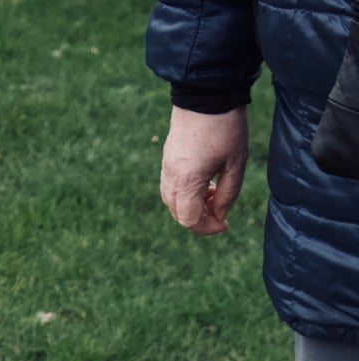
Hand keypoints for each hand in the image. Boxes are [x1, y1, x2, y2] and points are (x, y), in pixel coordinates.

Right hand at [160, 106, 248, 234]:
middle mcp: (171, 177)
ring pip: (172, 202)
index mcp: (187, 181)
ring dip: (192, 205)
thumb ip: (227, 194)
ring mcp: (166, 167)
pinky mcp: (167, 158)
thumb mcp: (235, 163)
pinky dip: (185, 193)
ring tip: (213, 192)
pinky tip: (203, 181)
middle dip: (200, 218)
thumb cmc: (225, 126)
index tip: (225, 223)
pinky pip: (170, 187)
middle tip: (220, 208)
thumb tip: (220, 215)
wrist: (207, 92)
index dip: (208, 227)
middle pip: (178, 214)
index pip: (190, 220)